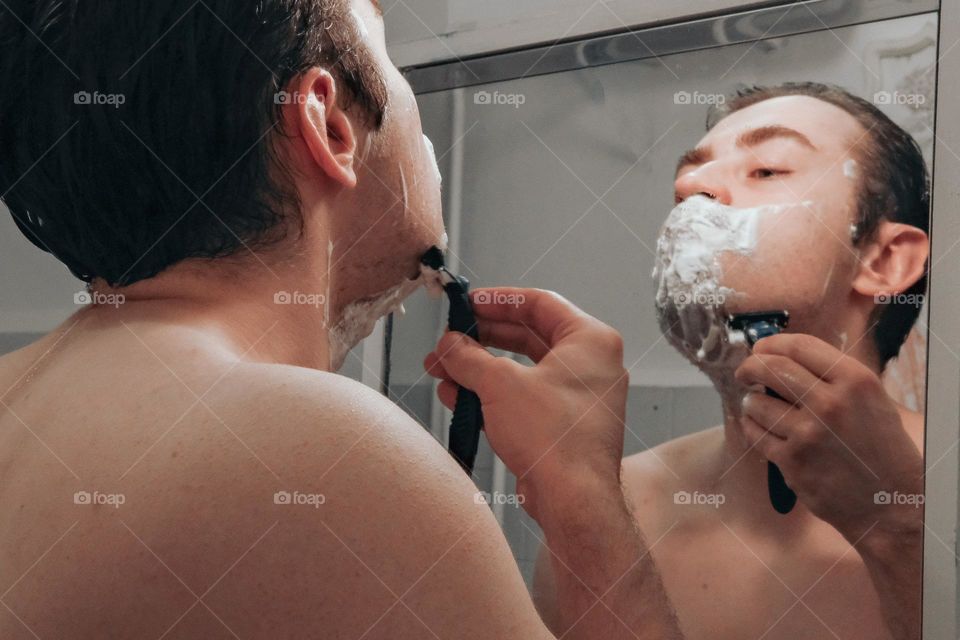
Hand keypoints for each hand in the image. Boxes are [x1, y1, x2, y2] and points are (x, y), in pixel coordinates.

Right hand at [424, 288, 628, 518]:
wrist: (573, 500)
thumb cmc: (553, 436)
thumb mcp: (500, 384)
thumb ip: (469, 357)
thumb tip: (449, 344)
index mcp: (590, 341)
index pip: (539, 303)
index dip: (498, 300)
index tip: (467, 303)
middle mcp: (590, 365)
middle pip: (527, 337)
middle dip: (481, 340)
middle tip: (449, 340)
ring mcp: (578, 398)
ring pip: (521, 371)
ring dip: (479, 370)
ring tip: (442, 371)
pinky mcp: (564, 426)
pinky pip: (524, 399)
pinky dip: (492, 397)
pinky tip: (458, 398)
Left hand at [734, 333, 923, 545]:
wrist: (890, 504)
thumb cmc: (881, 449)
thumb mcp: (871, 400)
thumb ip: (832, 377)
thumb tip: (783, 356)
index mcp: (855, 381)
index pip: (799, 346)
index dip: (772, 343)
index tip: (761, 349)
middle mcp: (831, 403)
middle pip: (770, 368)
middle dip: (750, 367)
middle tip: (745, 372)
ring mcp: (808, 433)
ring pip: (757, 403)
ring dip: (751, 402)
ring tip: (757, 405)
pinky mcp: (792, 461)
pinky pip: (755, 433)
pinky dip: (751, 426)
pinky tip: (759, 426)